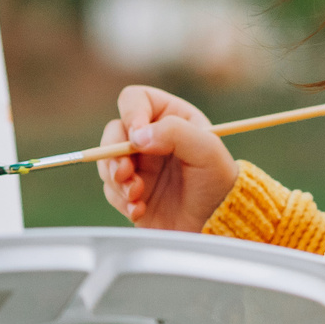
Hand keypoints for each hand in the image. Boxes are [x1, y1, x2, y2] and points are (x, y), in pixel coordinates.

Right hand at [97, 85, 237, 231]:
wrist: (215, 224)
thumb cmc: (218, 181)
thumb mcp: (207, 149)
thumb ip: (174, 132)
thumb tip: (137, 136)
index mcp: (170, 117)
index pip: (135, 99)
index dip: (130, 113)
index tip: (137, 137)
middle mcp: (150, 138)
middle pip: (113, 132)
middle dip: (114, 153)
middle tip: (127, 172)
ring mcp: (139, 166)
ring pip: (107, 162)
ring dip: (117, 180)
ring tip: (137, 196)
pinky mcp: (131, 191)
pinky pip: (111, 190)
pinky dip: (122, 201)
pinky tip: (140, 210)